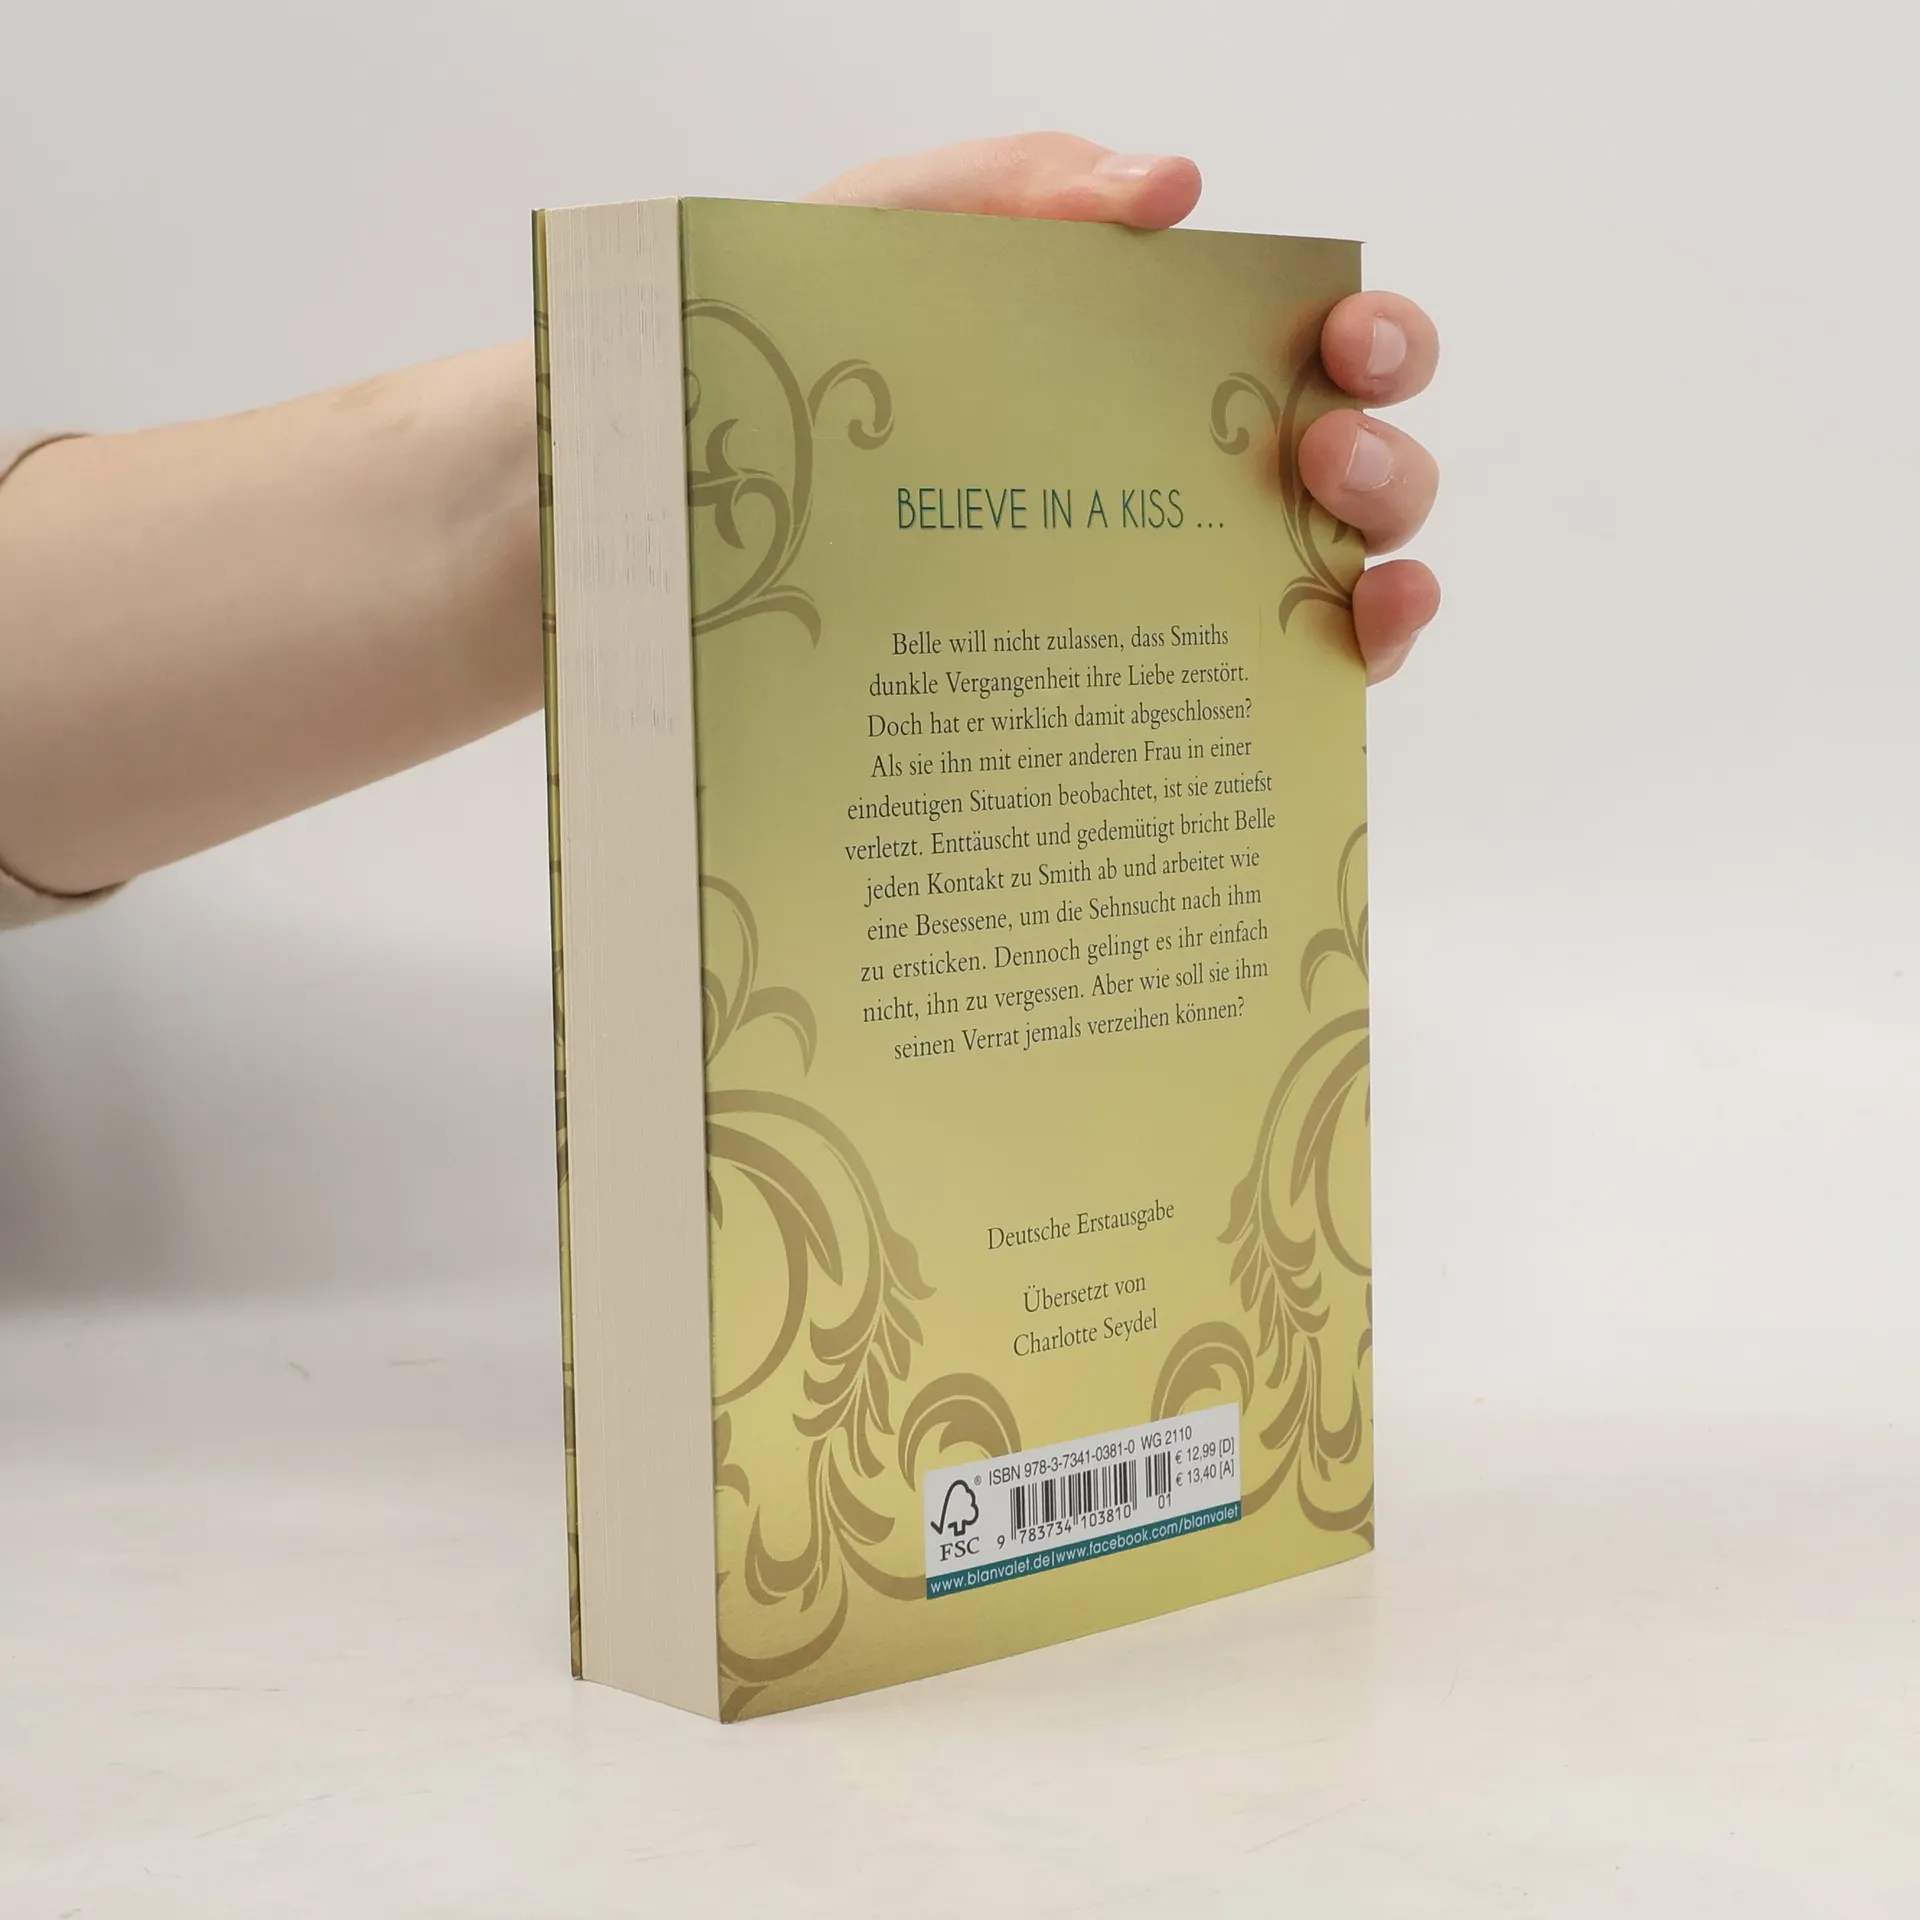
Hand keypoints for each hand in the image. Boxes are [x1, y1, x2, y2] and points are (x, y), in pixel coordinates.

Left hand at [812, 134, 1439, 683]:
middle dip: (1386, 450)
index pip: (1319, 350)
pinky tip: (1356, 631)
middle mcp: (1206, 480)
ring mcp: (1196, 585)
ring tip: (1323, 524)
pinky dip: (1364, 648)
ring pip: (1356, 566)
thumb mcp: (898, 236)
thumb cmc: (823, 360)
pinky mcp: (1165, 678)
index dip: (1377, 339)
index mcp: (1172, 370)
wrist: (715, 484)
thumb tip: (1169, 186)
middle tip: (1322, 443)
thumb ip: (1019, 189)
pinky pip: (1304, 672)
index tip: (1341, 338)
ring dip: (1384, 538)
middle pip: (1364, 464)